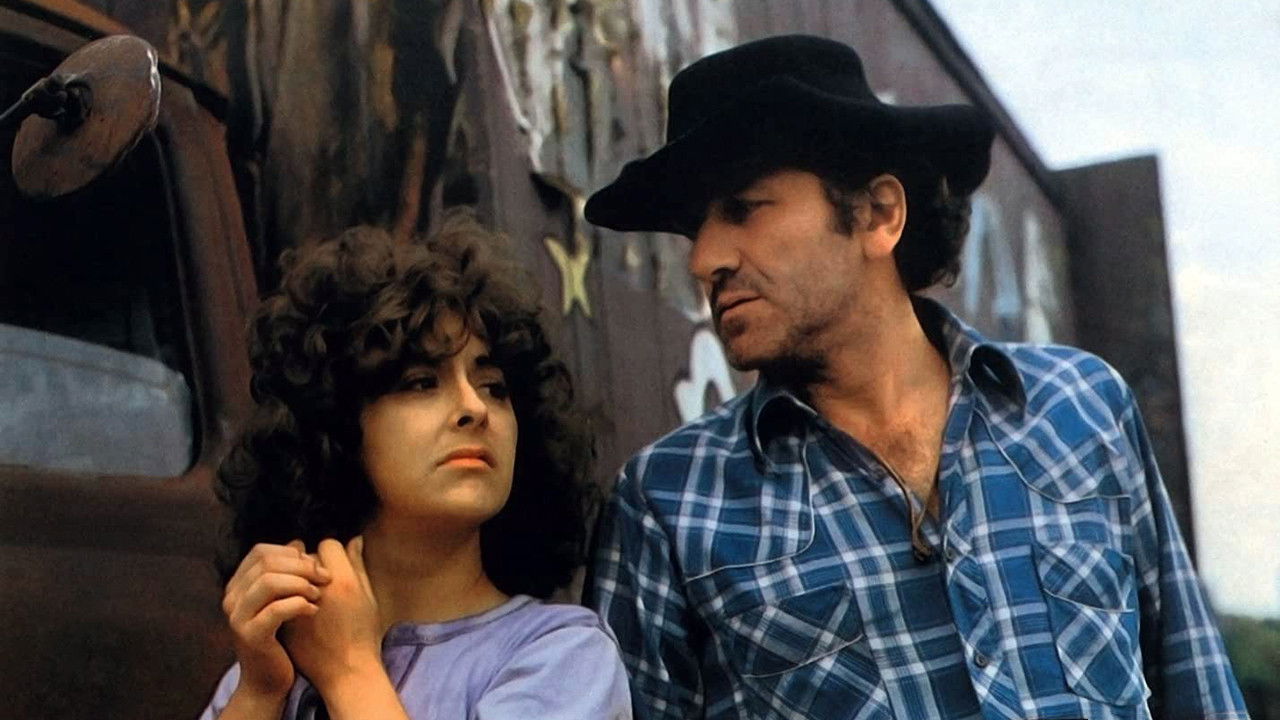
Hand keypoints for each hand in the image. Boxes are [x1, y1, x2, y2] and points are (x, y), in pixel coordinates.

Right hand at [221, 540, 331, 699]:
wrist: (268, 680)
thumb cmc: (281, 636)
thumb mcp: (282, 598)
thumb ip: (286, 572)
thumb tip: (298, 542)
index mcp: (237, 585)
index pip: (261, 551)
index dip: (291, 552)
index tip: (315, 564)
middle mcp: (231, 598)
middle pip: (267, 563)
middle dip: (302, 566)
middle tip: (325, 577)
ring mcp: (238, 617)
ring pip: (270, 582)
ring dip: (301, 584)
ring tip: (318, 595)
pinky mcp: (250, 636)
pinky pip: (277, 609)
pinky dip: (300, 605)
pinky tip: (313, 610)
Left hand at [281, 537, 383, 695]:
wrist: (348, 674)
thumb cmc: (364, 636)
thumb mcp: (369, 598)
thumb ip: (358, 566)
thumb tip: (355, 539)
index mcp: (345, 580)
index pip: (328, 545)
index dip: (330, 552)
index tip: (333, 565)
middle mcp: (320, 589)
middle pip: (306, 557)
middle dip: (310, 564)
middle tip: (318, 578)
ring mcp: (299, 605)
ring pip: (289, 576)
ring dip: (295, 579)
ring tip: (306, 592)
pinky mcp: (285, 622)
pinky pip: (280, 596)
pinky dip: (285, 597)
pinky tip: (294, 607)